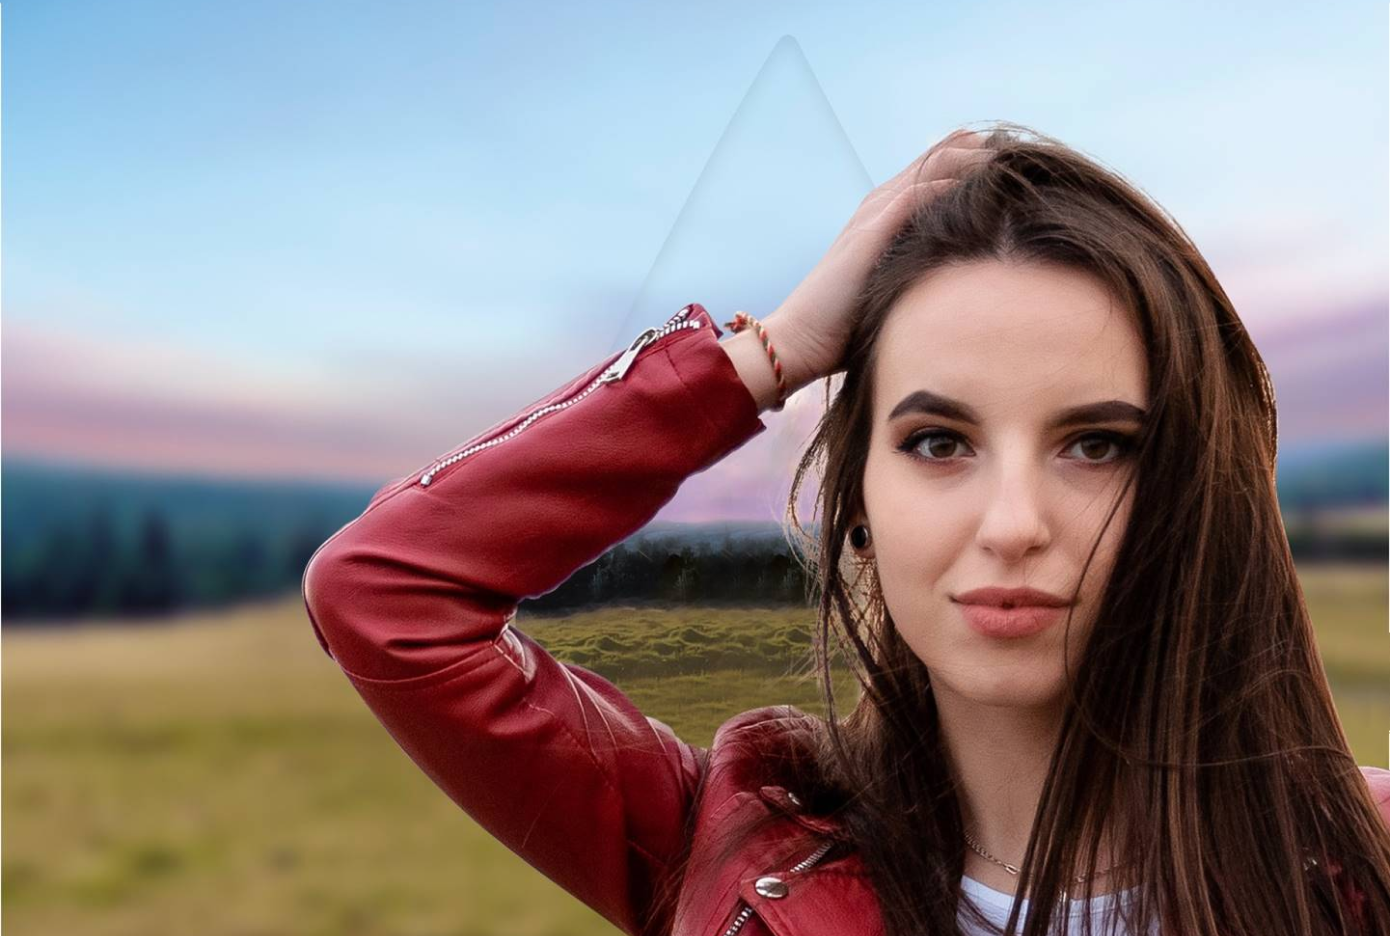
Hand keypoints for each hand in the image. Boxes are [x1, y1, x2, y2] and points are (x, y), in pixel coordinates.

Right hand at [764, 128, 995, 387]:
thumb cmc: (845, 329)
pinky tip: (980, 183)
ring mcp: (873, 215)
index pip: (934, 172)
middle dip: (981, 151)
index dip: (973, 162)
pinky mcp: (870, 231)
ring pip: (933, 167)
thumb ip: (921, 278)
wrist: (799, 341)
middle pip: (939, 158)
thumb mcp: (893, 292)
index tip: (1013, 166)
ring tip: (1011, 156)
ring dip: (973, 158)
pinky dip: (951, 184)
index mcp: (884, 218)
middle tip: (1022, 152)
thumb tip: (964, 292)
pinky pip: (917, 194)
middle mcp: (879, 207)